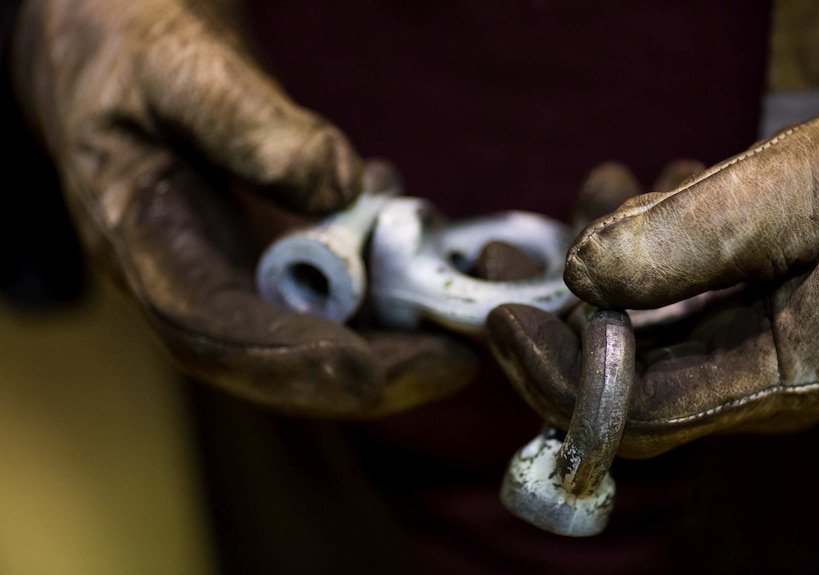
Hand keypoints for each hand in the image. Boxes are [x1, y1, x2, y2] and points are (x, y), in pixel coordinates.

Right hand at [10, 0, 477, 416]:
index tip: (362, 373)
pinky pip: (340, 291)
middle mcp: (194, 278)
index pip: (208, 332)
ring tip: (467, 319)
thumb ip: (245, 123)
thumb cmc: (138, 54)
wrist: (133, 51)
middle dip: (368, 373)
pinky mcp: (281, 254)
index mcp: (143, 245)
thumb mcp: (177, 69)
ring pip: (318, 333)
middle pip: (278, 359)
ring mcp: (241, 271)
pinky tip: (439, 257)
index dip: (284, 362)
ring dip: (396, 337)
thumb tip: (337, 186)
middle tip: (453, 360)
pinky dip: (395, 286)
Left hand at [490, 102, 818, 459]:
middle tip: (499, 265)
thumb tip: (581, 271)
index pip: (633, 414)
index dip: (554, 378)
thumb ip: (688, 238)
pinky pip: (680, 299)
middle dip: (555, 326)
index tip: (501, 318)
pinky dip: (644, 256)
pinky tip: (640, 198)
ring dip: (599, 275)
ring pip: (647, 333)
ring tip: (589, 196)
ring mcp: (762, 347)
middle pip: (625, 383)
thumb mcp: (799, 193)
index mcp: (778, 378)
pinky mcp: (763, 310)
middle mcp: (762, 379)